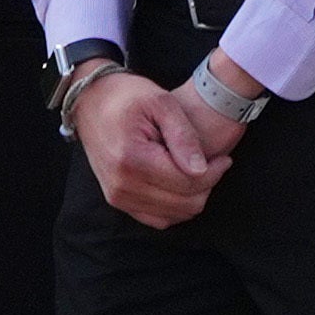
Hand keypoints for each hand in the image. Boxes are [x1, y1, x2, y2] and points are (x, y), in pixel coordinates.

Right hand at [68, 62, 224, 232]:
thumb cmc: (126, 95)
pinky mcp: (118, 201)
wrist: (90, 100)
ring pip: (173, 216)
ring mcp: (117, 197)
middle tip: (214, 164)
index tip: (224, 158)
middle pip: (183, 204)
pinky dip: (175, 206)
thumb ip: (183, 136)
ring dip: (192, 197)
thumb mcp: (161, 102)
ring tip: (198, 171)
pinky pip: (157, 219)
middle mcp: (121, 185)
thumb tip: (201, 170)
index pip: (187, 183)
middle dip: (206, 186)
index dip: (214, 173)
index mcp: (131, 159)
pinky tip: (181, 182)